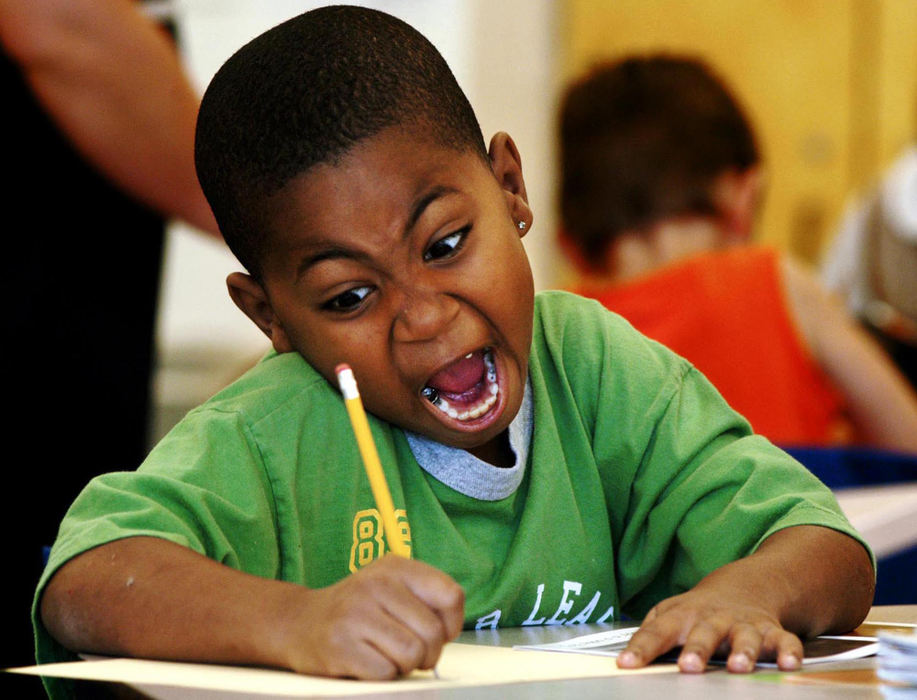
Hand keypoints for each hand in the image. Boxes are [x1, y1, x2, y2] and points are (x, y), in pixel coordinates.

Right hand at [274, 555, 464, 678]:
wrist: (299, 622)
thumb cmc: (357, 609)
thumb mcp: (391, 586)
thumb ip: (425, 598)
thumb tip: (450, 630)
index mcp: (395, 567)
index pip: (450, 596)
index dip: (450, 624)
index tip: (436, 632)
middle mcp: (376, 584)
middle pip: (432, 633)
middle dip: (427, 653)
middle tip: (409, 652)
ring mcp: (356, 613)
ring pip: (412, 654)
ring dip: (405, 665)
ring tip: (387, 655)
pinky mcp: (340, 645)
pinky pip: (386, 672)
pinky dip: (382, 675)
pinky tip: (367, 661)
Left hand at [616, 588, 802, 672]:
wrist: (745, 588)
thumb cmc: (699, 611)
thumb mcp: (670, 614)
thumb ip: (651, 633)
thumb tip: (625, 657)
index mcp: (683, 616)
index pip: (657, 633)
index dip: (641, 648)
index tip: (626, 664)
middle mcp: (714, 619)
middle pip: (704, 633)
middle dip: (697, 650)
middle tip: (688, 667)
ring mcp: (744, 625)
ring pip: (745, 637)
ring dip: (742, 651)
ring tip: (738, 667)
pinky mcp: (771, 632)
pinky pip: (784, 641)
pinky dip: (789, 652)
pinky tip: (789, 665)